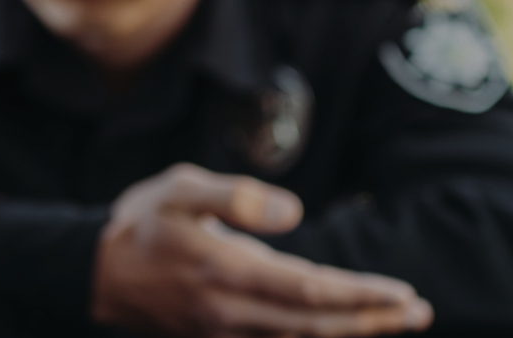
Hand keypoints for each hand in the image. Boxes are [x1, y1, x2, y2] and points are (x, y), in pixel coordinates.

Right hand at [94, 163, 433, 336]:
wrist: (94, 273)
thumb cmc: (142, 222)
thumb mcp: (180, 188)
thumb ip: (237, 195)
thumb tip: (294, 212)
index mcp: (224, 271)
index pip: (308, 290)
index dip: (358, 295)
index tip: (401, 292)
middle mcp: (228, 313)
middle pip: (314, 326)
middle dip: (370, 321)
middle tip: (419, 312)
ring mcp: (223, 334)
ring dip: (350, 334)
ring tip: (395, 322)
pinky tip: (341, 331)